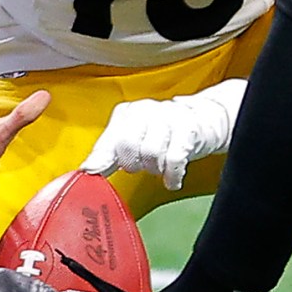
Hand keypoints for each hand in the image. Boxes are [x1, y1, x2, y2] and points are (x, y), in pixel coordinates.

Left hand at [81, 82, 241, 189]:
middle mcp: (146, 111)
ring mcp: (168, 117)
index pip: (109, 139)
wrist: (205, 119)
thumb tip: (87, 170)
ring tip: (160, 166)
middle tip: (142, 165)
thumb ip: (109, 154)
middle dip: (134, 163)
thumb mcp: (134, 140)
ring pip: (150, 153)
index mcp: (128, 113)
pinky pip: (174, 158)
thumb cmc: (165, 132)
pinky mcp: (188, 129)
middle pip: (127, 146)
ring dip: (155, 168)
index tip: (92, 172)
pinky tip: (171, 180)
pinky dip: (172, 175)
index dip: (101, 159)